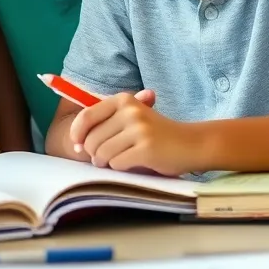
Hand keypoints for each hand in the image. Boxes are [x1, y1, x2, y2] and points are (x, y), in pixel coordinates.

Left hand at [68, 90, 199, 175]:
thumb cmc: (157, 133)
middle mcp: (129, 111)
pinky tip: (132, 163)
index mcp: (122, 100)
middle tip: (103, 158)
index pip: (86, 116)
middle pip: (92, 139)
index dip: (77, 132)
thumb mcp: (132, 119)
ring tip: (118, 160)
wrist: (192, 143)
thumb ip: (105, 124)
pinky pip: (117, 163)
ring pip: (102, 153)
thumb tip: (76, 142)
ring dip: (106, 162)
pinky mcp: (146, 149)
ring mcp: (139, 129)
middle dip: (93, 153)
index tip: (76, 144)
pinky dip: (120, 167)